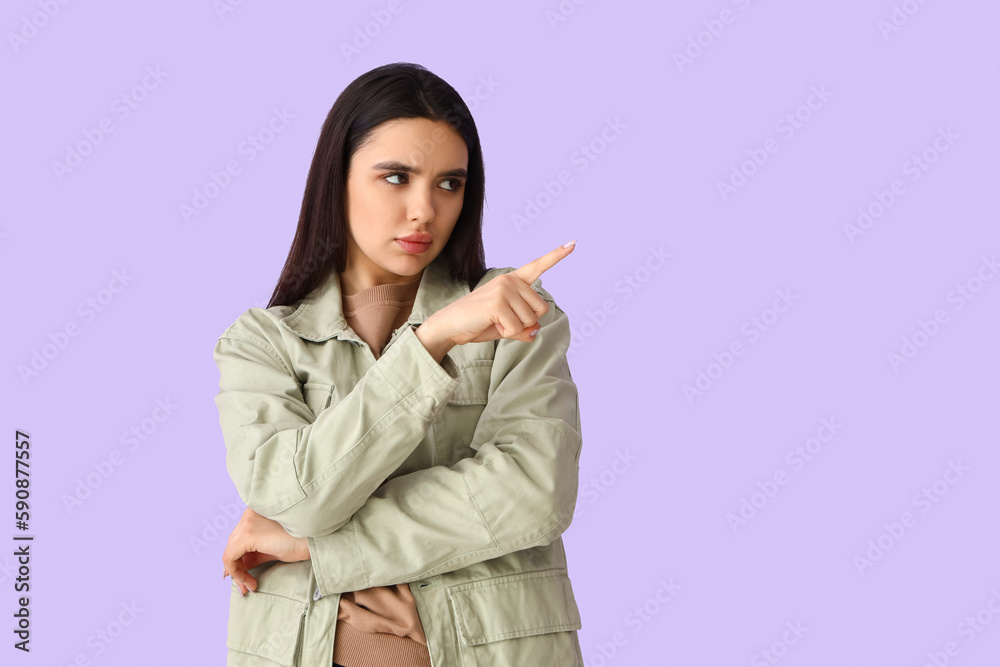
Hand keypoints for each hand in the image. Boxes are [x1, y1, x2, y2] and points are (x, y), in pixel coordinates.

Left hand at [221, 508, 309, 595]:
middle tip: (245, 586)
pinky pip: (230, 556)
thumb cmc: (301, 542)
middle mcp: (250, 513)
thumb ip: (254, 554)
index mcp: (257, 512)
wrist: (315, 541)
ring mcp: (248, 522)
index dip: (237, 559)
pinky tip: (249, 581)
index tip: (242, 577)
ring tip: (248, 586)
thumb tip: (240, 567)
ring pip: (230, 551)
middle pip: (233, 544)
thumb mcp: (272, 548)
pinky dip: (236, 572)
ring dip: (237, 572)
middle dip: (236, 568)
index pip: (239, 538)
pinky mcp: (248, 534)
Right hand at [420, 240, 575, 350]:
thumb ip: (524, 328)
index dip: (557, 256)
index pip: (538, 266)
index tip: (573, 243)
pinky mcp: (498, 303)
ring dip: (514, 329)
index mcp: (513, 280)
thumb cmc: (478, 323)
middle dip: (525, 322)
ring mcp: (504, 290)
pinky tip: (491, 324)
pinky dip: (507, 333)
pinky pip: (517, 328)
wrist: (450, 325)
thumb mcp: (506, 326)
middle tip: (502, 320)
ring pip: (530, 321)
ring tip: (494, 321)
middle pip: (541, 310)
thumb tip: (536, 331)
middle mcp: (510, 280)